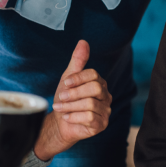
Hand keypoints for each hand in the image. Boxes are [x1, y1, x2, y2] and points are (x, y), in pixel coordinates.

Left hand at [33, 40, 111, 160]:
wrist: (60, 123)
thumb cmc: (65, 100)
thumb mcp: (68, 78)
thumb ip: (77, 61)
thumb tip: (83, 42)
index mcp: (99, 82)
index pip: (93, 75)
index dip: (78, 78)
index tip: (65, 83)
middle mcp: (105, 96)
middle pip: (94, 88)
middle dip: (74, 93)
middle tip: (61, 97)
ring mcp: (105, 110)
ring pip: (90, 104)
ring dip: (70, 106)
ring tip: (60, 108)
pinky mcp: (101, 124)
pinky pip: (89, 118)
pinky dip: (74, 117)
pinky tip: (67, 117)